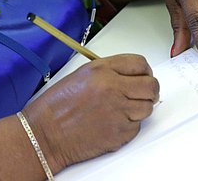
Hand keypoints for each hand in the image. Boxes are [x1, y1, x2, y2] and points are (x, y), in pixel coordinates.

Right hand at [23, 54, 158, 171]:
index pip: (139, 64)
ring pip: (148, 107)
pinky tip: (112, 122)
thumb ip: (108, 72)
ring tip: (122, 109)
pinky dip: (129, 125)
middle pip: (151, 86)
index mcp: (101, 70)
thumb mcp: (81, 75)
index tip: (144, 76)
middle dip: (149, 90)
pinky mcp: (120, 132)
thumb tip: (130, 76)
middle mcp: (112, 88)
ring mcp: (118, 111)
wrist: (46, 133)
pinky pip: (137, 126)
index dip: (145, 71)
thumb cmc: (57, 106)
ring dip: (139, 108)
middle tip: (143, 93)